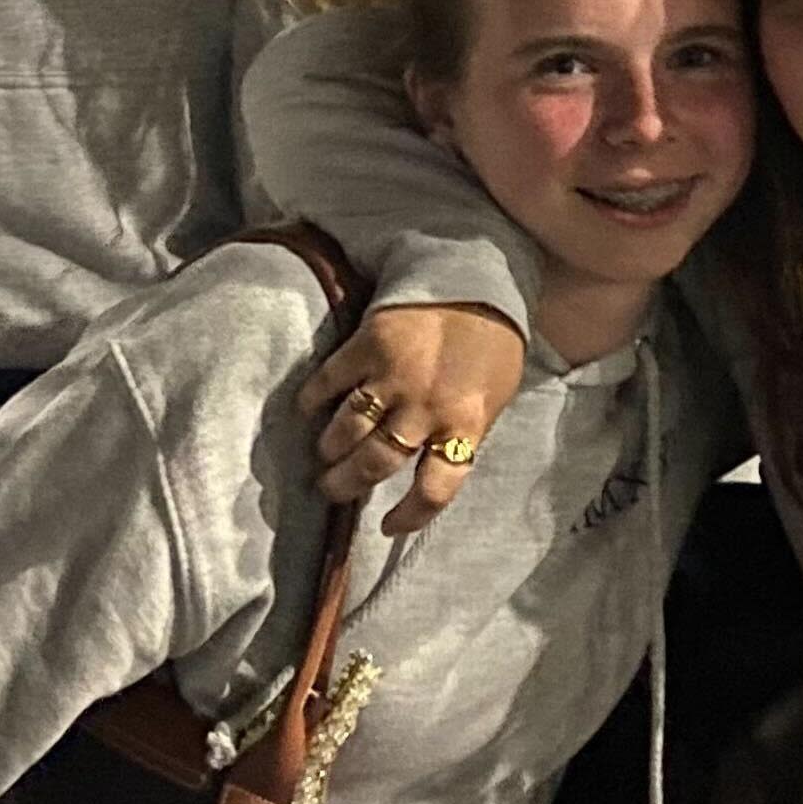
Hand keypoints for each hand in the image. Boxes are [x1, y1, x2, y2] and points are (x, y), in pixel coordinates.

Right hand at [298, 305, 527, 533]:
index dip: (409, 516)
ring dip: (330, 450)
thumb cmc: (494, 341)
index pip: (435, 490)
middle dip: (346, 485)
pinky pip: (330, 382)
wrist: (478, 277)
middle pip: (376, 464)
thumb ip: (466, 431)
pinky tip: (306, 409)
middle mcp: (425, 409)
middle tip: (330, 491)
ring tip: (322, 457)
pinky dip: (313, 399)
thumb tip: (434, 464)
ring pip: (348, 430)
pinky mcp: (366, 345)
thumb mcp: (496, 395)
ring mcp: (393, 377)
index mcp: (465, 425)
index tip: (387, 526)